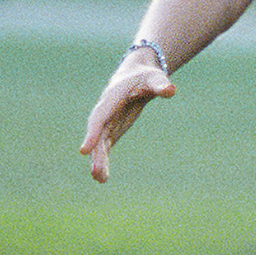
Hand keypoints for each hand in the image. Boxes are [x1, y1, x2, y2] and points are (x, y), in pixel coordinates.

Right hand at [80, 63, 176, 182]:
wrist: (136, 75)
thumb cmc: (146, 76)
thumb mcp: (155, 78)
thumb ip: (161, 84)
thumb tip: (171, 90)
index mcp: (112, 97)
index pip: (100, 117)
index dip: (93, 133)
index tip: (84, 150)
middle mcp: (105, 111)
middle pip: (98, 134)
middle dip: (96, 152)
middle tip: (95, 172)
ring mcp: (107, 122)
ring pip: (100, 143)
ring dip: (99, 160)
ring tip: (100, 179)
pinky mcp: (111, 130)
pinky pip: (104, 146)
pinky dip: (103, 160)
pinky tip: (103, 177)